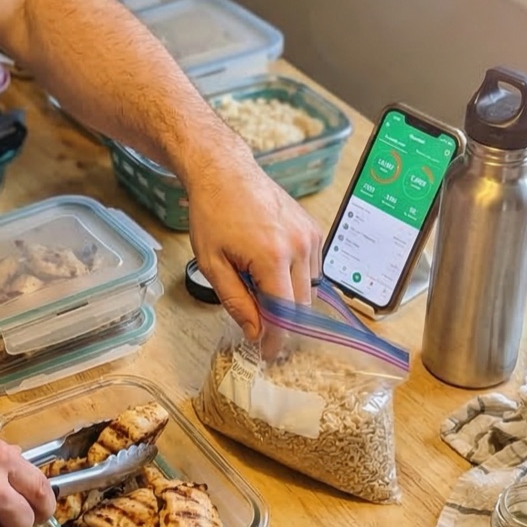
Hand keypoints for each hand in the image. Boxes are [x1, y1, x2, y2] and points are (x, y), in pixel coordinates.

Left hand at [181, 138, 323, 340]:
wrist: (225, 172)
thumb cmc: (213, 213)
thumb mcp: (212, 263)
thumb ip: (236, 301)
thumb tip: (255, 332)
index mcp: (271, 256)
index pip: (284, 313)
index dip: (276, 339)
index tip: (266, 353)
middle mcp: (299, 246)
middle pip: (301, 305)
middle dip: (282, 323)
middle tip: (261, 331)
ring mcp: (310, 236)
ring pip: (310, 288)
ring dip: (290, 299)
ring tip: (260, 291)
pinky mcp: (313, 229)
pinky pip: (313, 268)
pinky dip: (296, 279)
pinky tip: (272, 271)